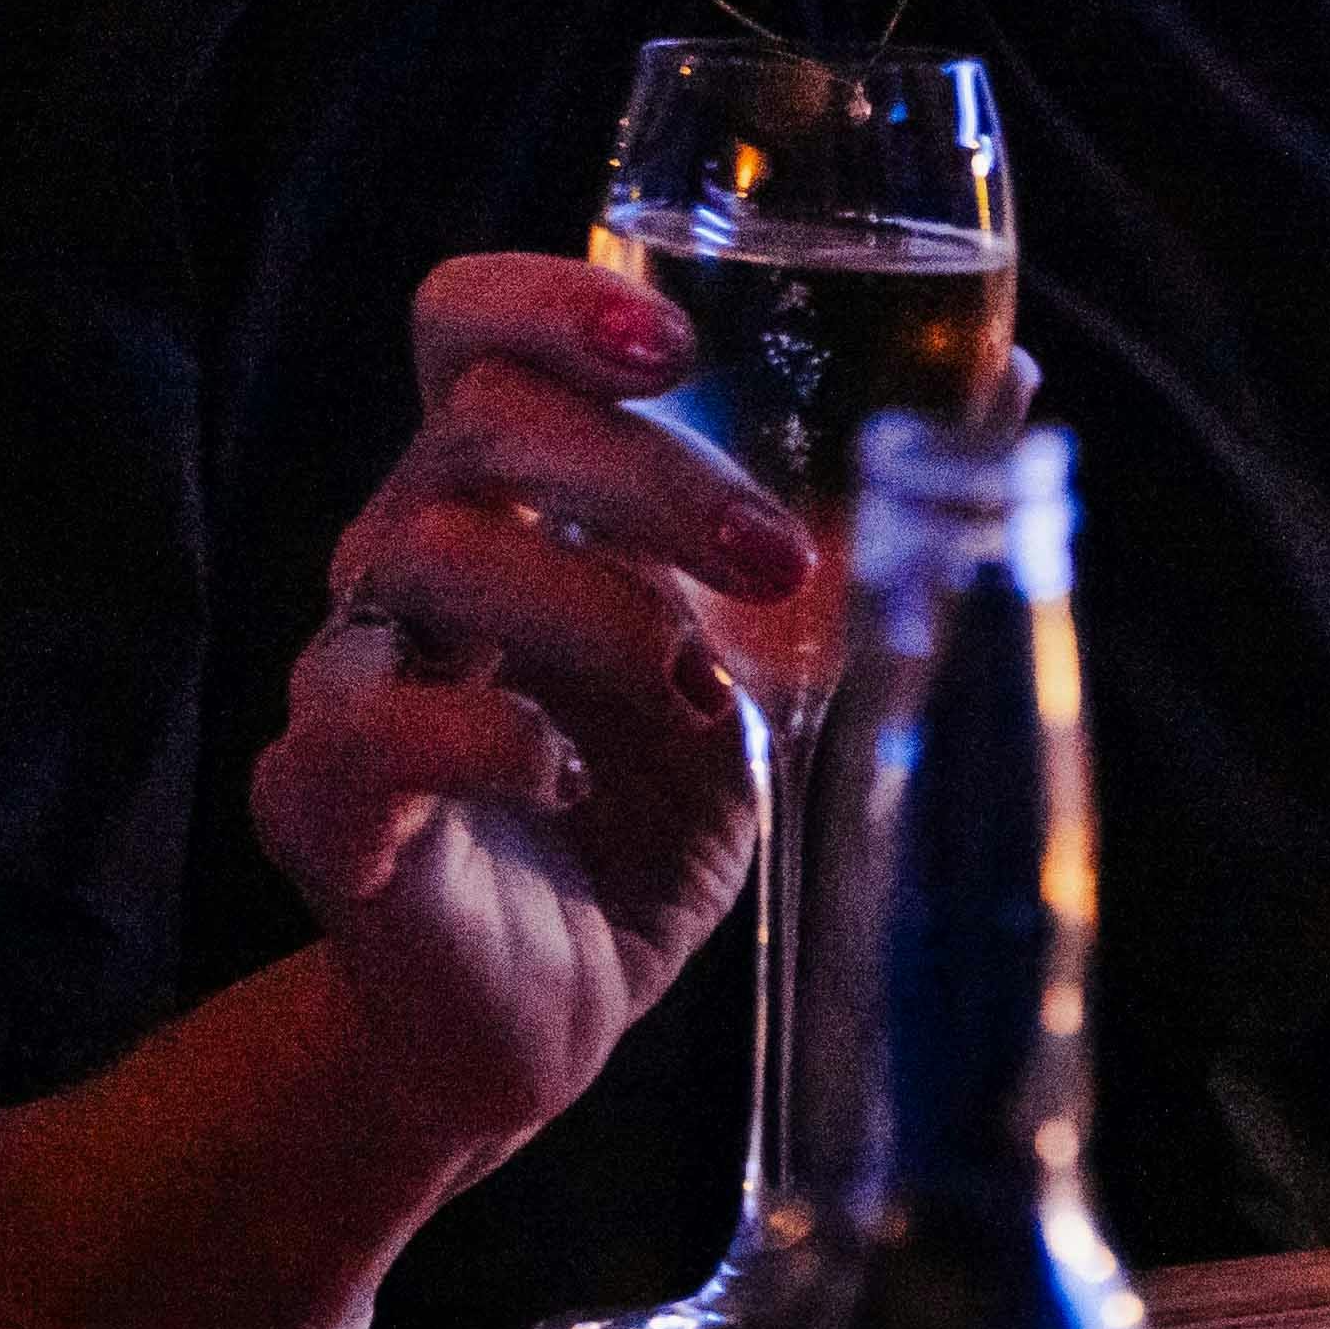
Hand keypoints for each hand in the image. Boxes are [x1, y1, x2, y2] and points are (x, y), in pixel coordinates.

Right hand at [242, 251, 801, 1168]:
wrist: (528, 1026)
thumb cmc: (642, 821)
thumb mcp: (773, 671)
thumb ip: (853, 531)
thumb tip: (1009, 379)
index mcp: (500, 497)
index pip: (471, 326)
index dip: (552, 303)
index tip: (677, 347)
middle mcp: (406, 556)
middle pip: (478, 422)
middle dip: (643, 471)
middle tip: (776, 559)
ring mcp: (349, 670)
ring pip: (428, 551)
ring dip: (594, 606)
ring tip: (695, 693)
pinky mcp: (320, 796)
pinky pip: (378, 724)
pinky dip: (491, 738)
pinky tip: (571, 779)